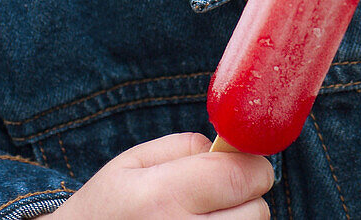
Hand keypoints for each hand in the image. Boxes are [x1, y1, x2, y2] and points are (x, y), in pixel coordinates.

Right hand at [54, 132, 272, 217]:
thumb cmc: (105, 209)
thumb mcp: (131, 164)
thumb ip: (185, 147)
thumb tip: (229, 149)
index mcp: (162, 196)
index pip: (242, 175)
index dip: (251, 164)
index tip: (241, 164)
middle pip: (256, 212)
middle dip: (246, 197)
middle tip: (219, 196)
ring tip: (202, 219)